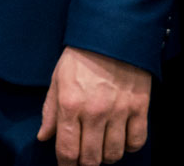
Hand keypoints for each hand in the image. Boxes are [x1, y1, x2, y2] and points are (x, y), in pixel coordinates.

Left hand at [37, 46, 150, 164]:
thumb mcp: (57, 78)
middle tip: (85, 158)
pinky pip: (137, 141)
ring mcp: (119, 110)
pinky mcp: (139, 106)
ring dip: (107, 156)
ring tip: (103, 147)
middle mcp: (94, 111)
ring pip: (113, 154)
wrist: (112, 32)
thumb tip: (44, 137)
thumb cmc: (81, 55)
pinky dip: (130, 146)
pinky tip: (122, 138)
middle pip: (91, 159)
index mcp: (70, 104)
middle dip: (86, 164)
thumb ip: (50, 110)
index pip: (67, 151)